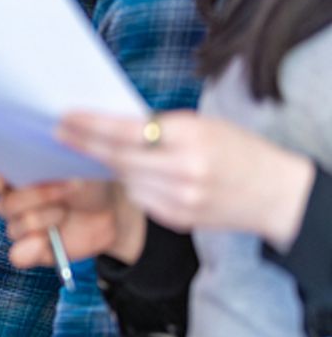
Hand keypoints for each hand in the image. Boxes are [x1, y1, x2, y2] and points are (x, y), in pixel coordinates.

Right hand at [0, 167, 144, 267]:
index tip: (7, 180)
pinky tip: (47, 240)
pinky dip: (30, 250)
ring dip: (46, 219)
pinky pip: (18, 255)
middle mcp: (15, 201)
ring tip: (68, 212)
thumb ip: (53, 160)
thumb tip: (39, 166)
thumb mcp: (76, 161)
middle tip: (68, 187)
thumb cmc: (92, 179)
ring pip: (15, 228)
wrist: (113, 210)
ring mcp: (23, 226)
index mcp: (16, 175)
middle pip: (4, 205)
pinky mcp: (34, 250)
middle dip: (37, 196)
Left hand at [57, 111, 314, 250]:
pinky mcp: (177, 219)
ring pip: (125, 180)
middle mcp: (183, 169)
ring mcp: (179, 198)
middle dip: (84, 145)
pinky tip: (133, 175)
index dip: (91, 125)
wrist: (275, 193)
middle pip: (117, 157)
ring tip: (93, 150)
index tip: (66, 117)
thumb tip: (112, 124)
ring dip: (108, 165)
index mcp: (190, 137)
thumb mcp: (203, 126)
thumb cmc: (237, 150)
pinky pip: (140, 199)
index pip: (126, 131)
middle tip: (60, 133)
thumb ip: (161, 127)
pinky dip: (133, 185)